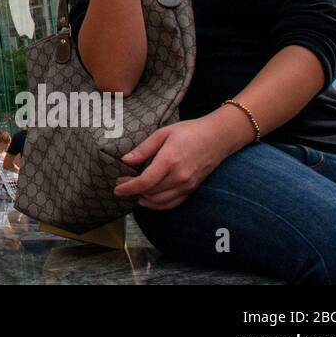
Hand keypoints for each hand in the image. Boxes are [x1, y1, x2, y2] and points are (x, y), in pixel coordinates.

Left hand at [113, 117, 230, 209]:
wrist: (218, 138)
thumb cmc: (190, 132)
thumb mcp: (163, 133)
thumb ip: (144, 149)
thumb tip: (125, 160)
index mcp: (169, 160)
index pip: (145, 182)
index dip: (129, 187)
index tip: (117, 189)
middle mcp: (179, 176)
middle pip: (150, 193)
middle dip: (133, 191)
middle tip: (122, 183)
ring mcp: (187, 185)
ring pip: (160, 201)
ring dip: (144, 199)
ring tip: (133, 191)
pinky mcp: (192, 189)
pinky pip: (173, 203)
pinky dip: (158, 205)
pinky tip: (148, 200)